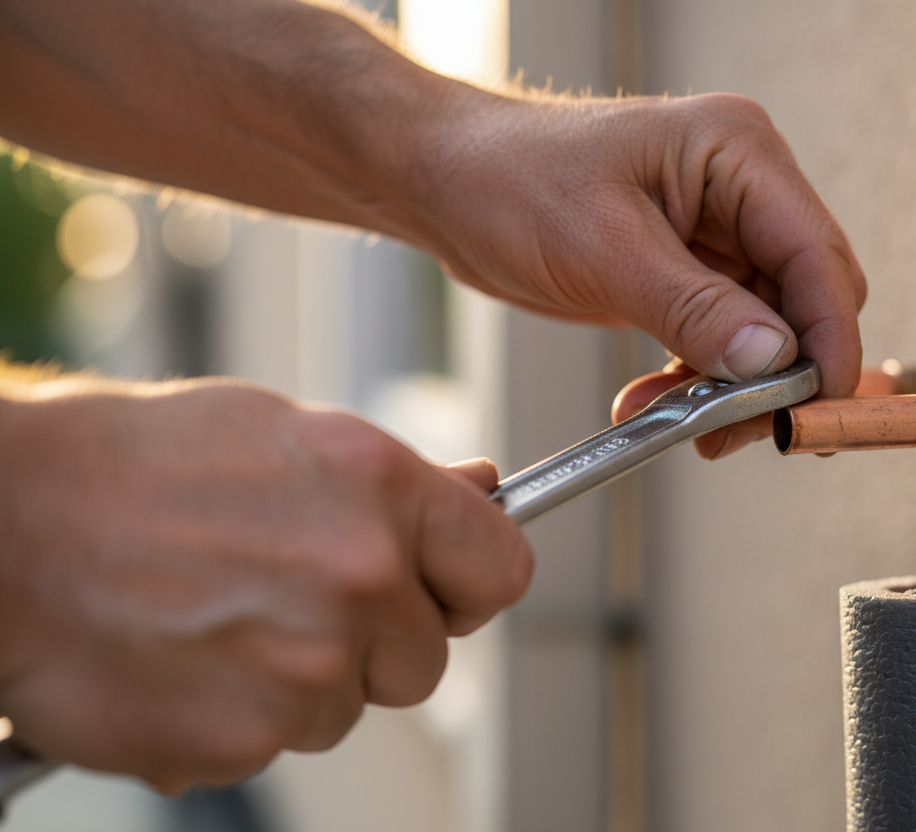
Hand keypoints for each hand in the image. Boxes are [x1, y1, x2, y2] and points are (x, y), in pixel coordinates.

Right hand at [0, 376, 531, 790]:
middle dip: (377, 642)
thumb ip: (400, 484)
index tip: (446, 590)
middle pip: (428, 660)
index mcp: (383, 493)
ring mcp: (305, 667)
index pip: (502, 569)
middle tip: (294, 598)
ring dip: (302, 679)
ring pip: (347, 707)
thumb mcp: (291, 435)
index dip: (471, 584)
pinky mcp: (243, 740)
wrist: (9, 524)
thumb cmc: (141, 466)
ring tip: (219, 616)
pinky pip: (276, 743)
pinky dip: (239, 717)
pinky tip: (186, 659)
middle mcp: (360, 580)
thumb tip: (482, 495)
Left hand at [418, 91, 865, 456]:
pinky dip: (698, 378)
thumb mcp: (602, 249)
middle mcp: (740, 187)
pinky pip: (722, 338)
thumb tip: (772, 359)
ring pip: (766, 329)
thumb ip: (694, 308)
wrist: (448, 184)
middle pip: (804, 297)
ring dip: (731, 385)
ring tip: (682, 422)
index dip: (828, 338)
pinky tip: (653, 400)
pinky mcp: (688, 269)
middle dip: (778, 371)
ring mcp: (717, 230)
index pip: (817, 254)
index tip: (815, 404)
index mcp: (736, 152)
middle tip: (736, 428)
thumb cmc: (510, 179)